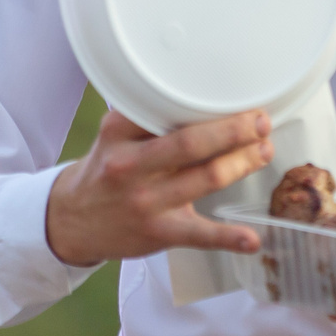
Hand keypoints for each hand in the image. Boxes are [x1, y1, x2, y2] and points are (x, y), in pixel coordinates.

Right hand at [44, 108, 275, 266]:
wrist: (70, 221)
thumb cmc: (106, 170)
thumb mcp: (115, 137)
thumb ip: (149, 119)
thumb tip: (206, 99)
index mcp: (119, 133)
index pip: (166, 110)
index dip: (207, 104)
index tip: (238, 97)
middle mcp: (131, 166)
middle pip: (191, 144)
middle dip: (234, 131)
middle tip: (261, 122)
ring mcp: (145, 202)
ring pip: (205, 179)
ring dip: (242, 164)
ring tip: (264, 152)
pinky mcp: (157, 233)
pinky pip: (198, 235)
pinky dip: (228, 238)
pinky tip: (252, 238)